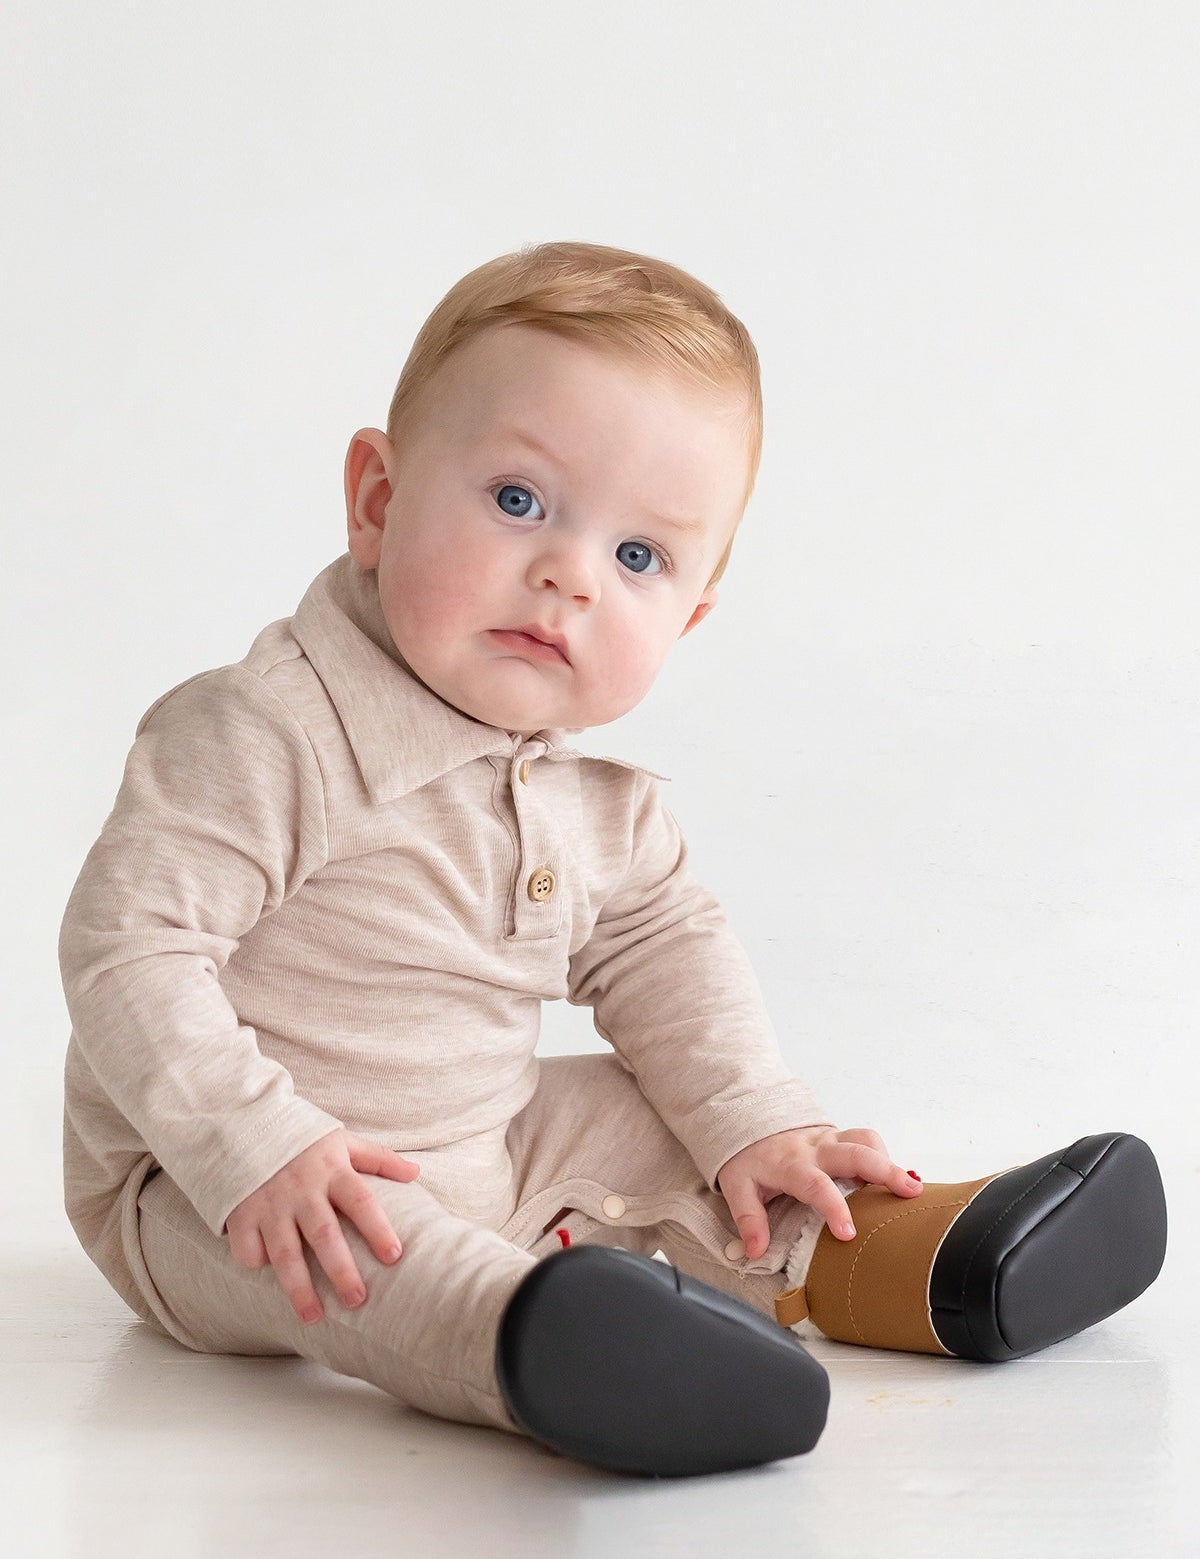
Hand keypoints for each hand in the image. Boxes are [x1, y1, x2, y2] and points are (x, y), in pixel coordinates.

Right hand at [225, 1129, 420, 1324]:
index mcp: (331, 1170)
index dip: (378, 1229)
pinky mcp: (240, 1214)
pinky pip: (248, 1249)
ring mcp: (269, 1203)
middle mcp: (301, 1190)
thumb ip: (378, 1159)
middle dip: (341, 1271)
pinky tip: (268, 1276)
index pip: (361, 1201)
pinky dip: (257, 1264)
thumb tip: (415, 1174)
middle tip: (358, 1301)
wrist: (244, 1122)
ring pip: (286, 1254)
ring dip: (299, 1289)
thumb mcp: (341, 1140)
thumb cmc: (301, 1137)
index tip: (394, 1256)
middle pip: (325, 1235)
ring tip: (314, 1317)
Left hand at [717, 1125, 921, 1258]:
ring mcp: (829, 1139)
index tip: (849, 1233)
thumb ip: (748, 1218)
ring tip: (910, 1187)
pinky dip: (883, 1155)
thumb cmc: (748, 1157)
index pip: (815, 1184)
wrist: (747, 1118)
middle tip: (910, 1193)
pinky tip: (894, 1178)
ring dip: (888, 1160)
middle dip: (885, 1171)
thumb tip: (756, 1251)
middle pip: (855, 1153)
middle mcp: (814, 1148)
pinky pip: (866, 1139)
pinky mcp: (838, 1136)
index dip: (834, 1207)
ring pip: (865, 1139)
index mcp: (790, 1164)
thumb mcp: (737, 1186)